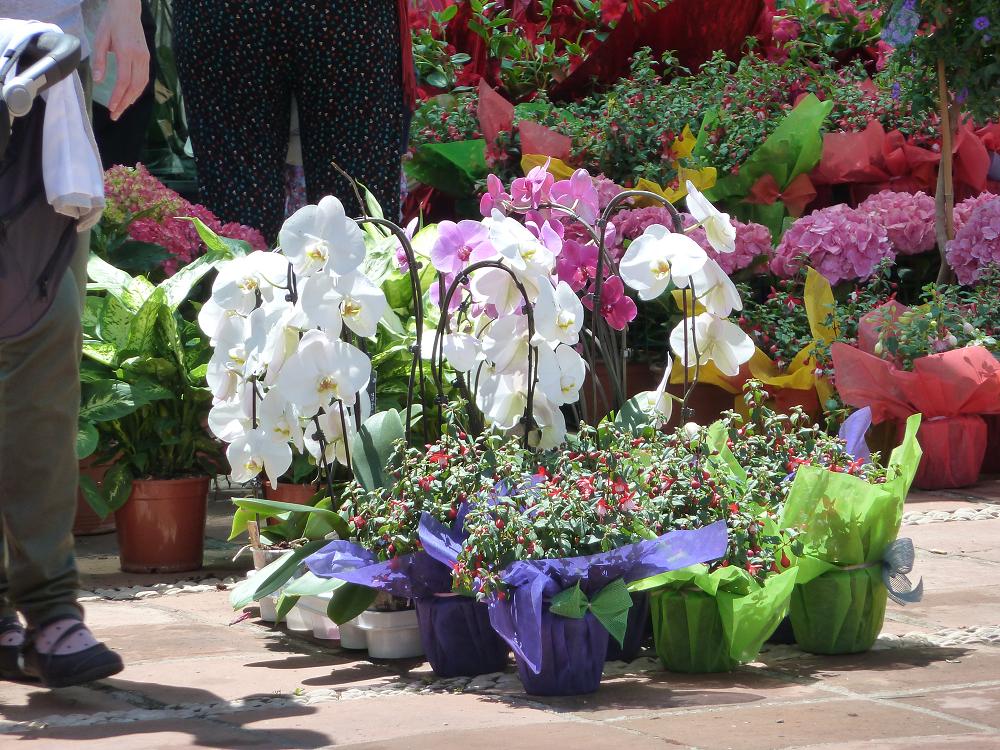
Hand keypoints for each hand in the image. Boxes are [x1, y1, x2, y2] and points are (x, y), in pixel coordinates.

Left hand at [92, 0, 149, 120]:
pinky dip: (137, 90)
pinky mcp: (147, 59)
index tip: (111, 108)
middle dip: (125, 102)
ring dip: (132, 99)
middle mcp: (140, 58)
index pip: (124, 80)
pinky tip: (129, 96)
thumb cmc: (111, 23)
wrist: (127, 10)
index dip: (118, 96)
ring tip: (122, 108)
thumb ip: (100, 60)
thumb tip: (98, 81)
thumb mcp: (100, 39)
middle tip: (116, 115)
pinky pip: (144, 79)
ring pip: (142, 85)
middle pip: (135, 86)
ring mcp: (146, 59)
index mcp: (127, 52)